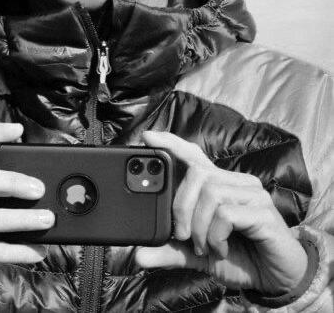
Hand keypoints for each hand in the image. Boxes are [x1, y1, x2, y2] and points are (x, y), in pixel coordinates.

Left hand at [136, 131, 307, 295]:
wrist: (276, 280)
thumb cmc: (240, 258)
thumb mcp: (198, 255)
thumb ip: (170, 251)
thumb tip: (139, 255)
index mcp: (220, 185)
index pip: (194, 156)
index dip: (172, 144)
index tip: (148, 137)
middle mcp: (236, 182)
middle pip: (197, 175)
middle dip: (181, 207)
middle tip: (183, 236)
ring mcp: (252, 194)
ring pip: (211, 194)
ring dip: (200, 226)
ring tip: (206, 246)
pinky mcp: (264, 212)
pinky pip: (227, 213)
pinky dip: (216, 235)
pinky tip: (222, 248)